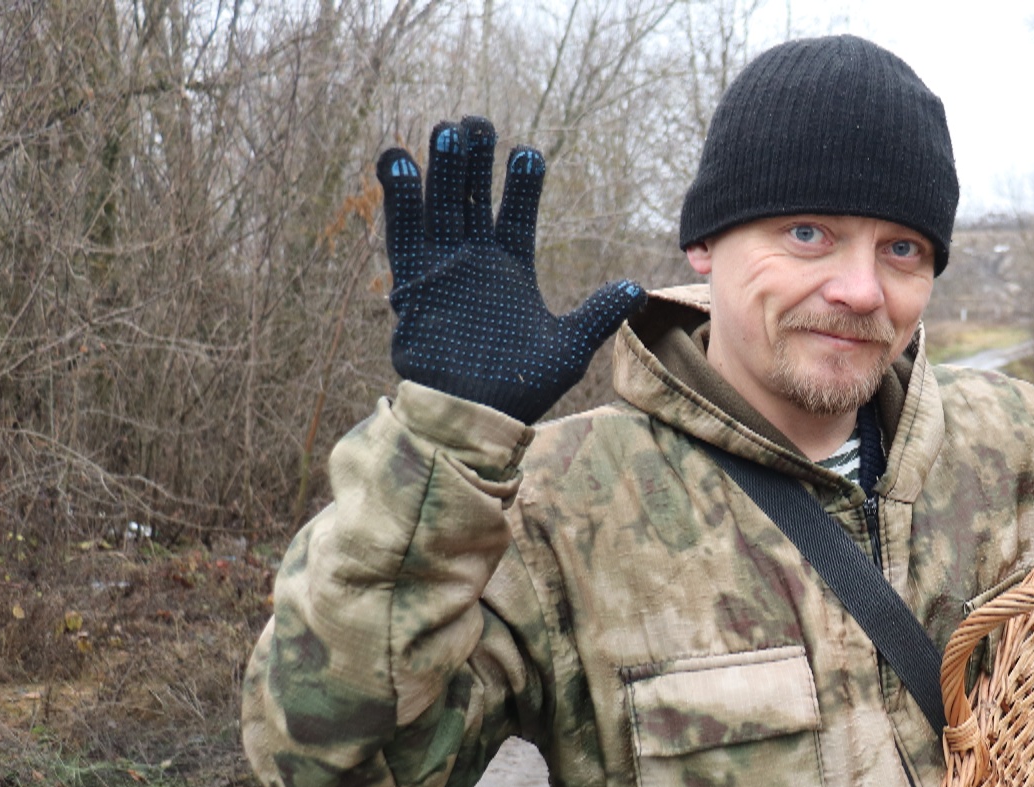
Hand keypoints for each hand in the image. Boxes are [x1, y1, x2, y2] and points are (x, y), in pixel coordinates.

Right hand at [376, 116, 646, 423]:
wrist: (476, 417)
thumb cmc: (520, 385)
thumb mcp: (568, 347)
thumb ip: (597, 314)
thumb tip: (636, 289)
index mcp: (510, 268)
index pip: (517, 213)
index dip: (521, 183)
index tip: (528, 153)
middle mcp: (475, 261)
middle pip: (473, 197)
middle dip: (475, 160)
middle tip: (478, 122)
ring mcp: (444, 268)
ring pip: (441, 207)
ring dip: (444, 170)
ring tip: (448, 130)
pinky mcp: (414, 284)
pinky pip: (403, 235)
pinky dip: (399, 200)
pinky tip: (397, 160)